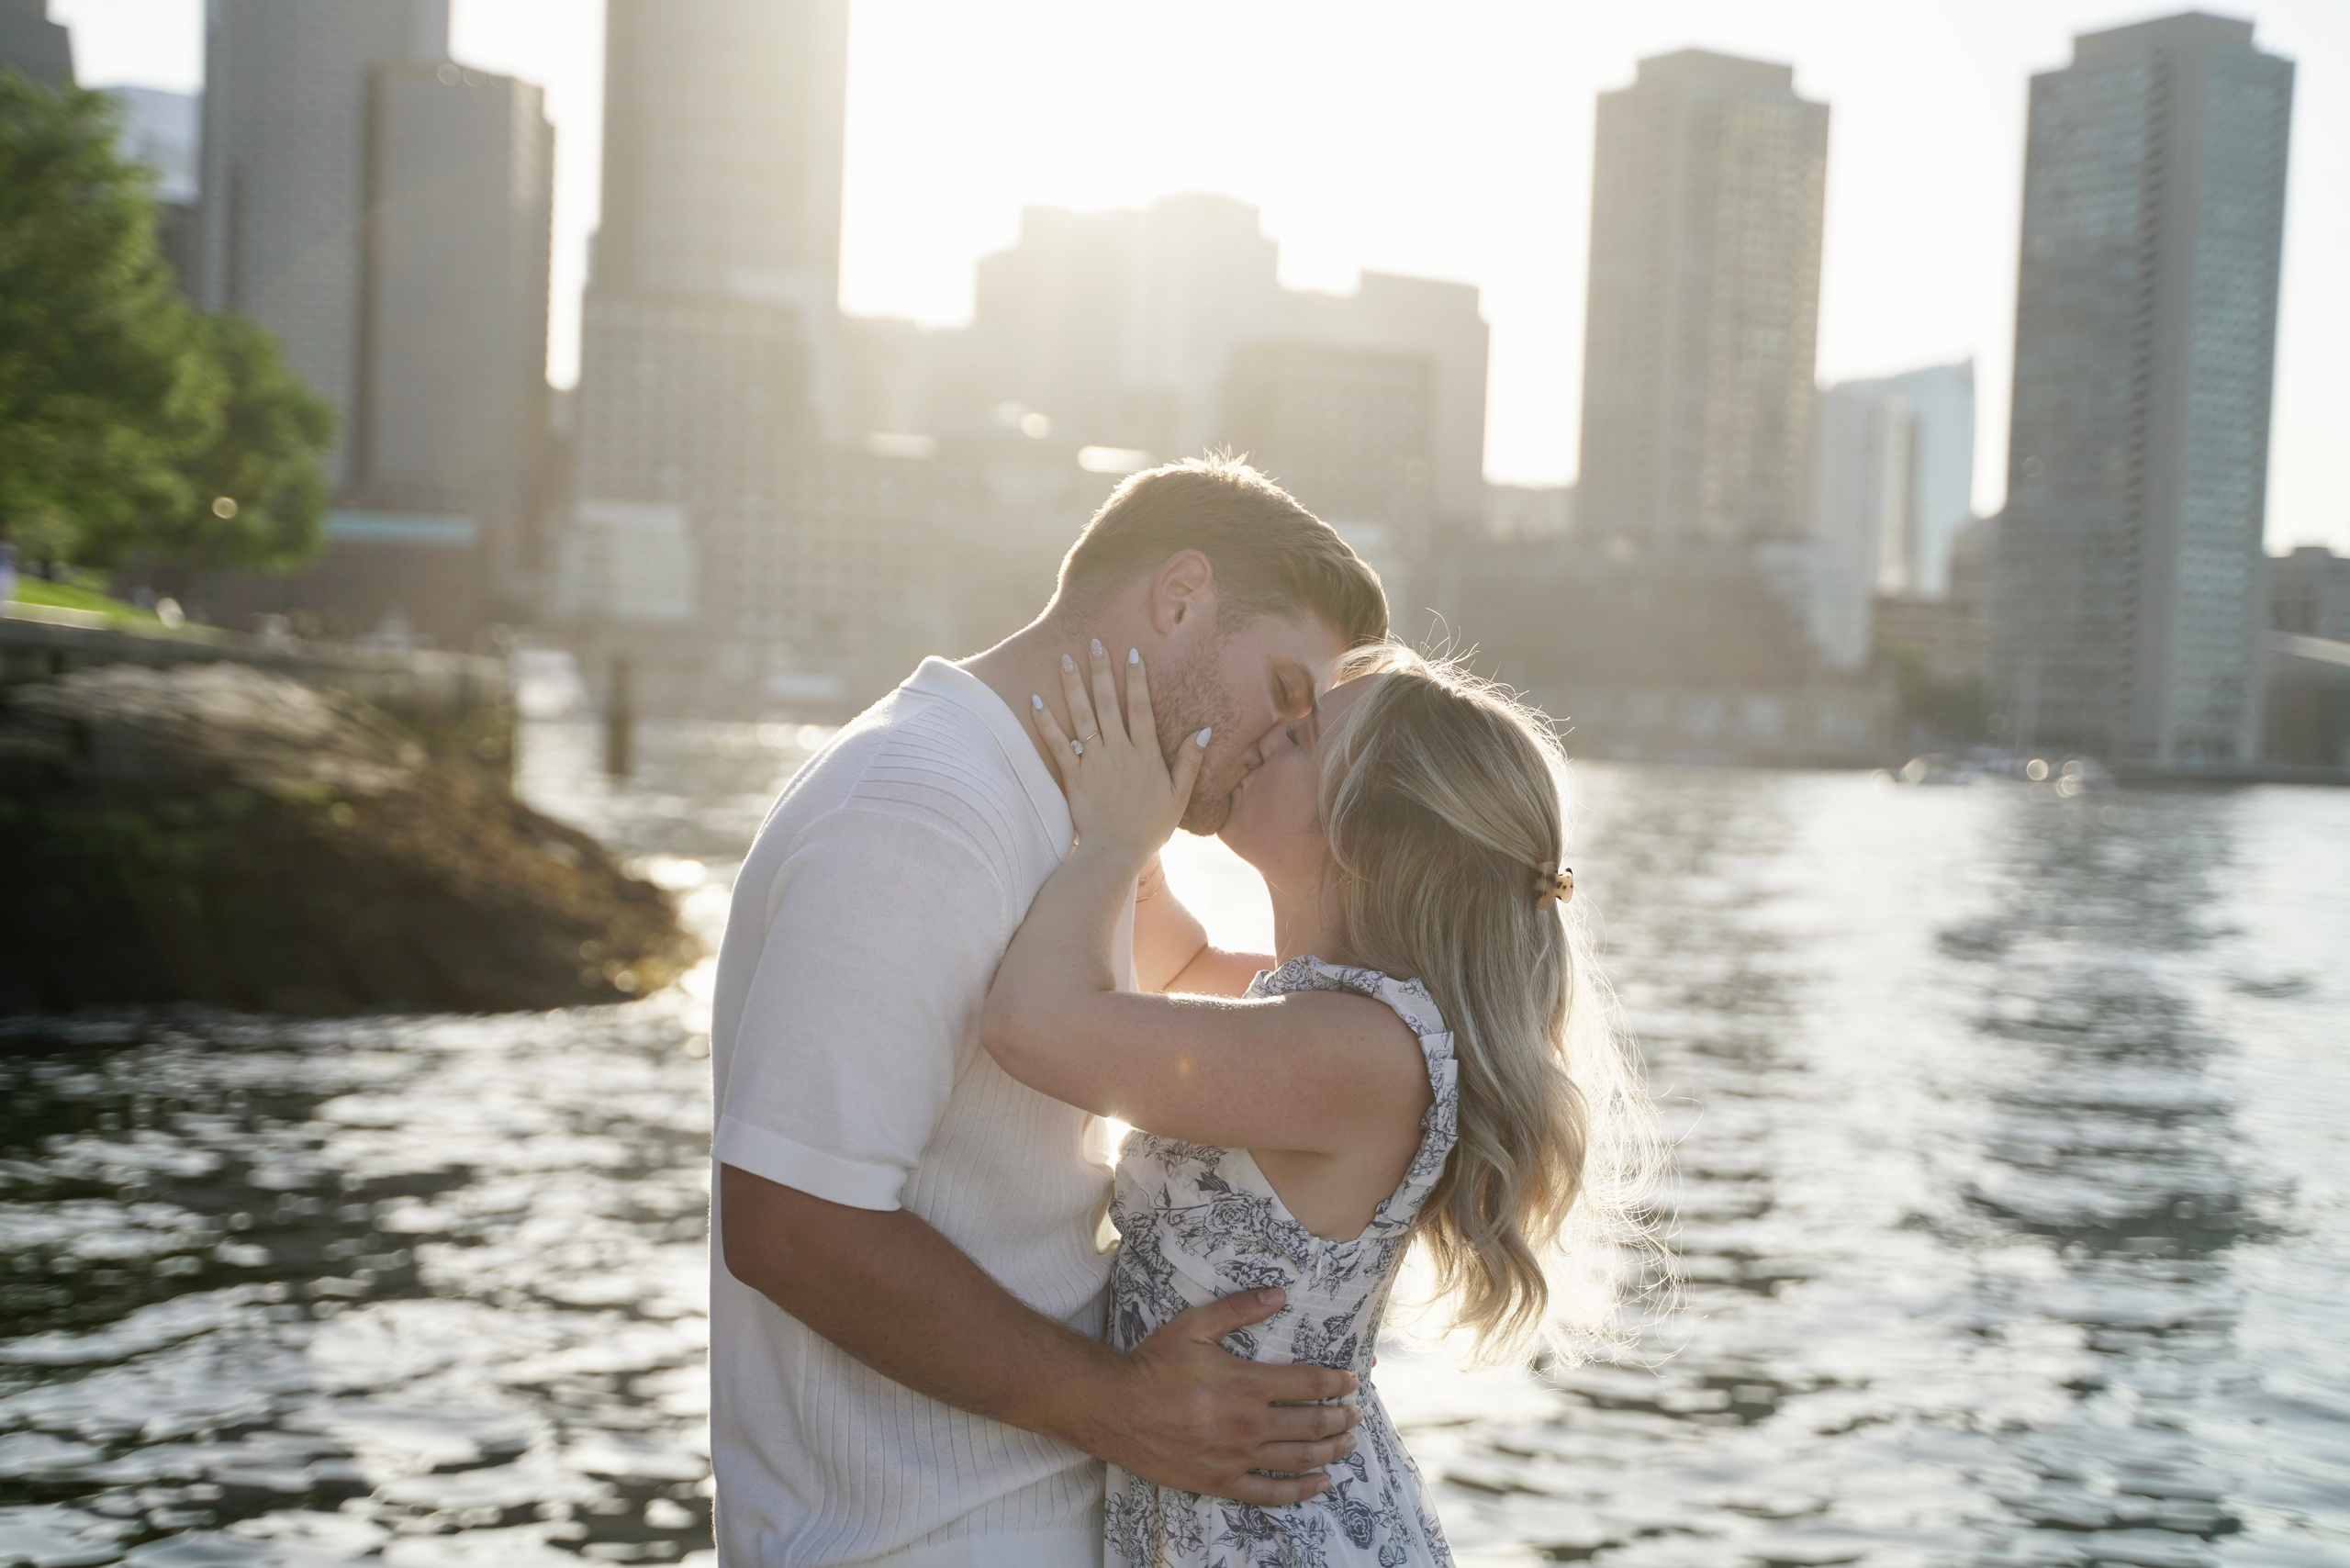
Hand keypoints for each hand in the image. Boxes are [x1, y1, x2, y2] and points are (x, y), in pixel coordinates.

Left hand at [1032, 640, 1207, 862]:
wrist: (1115, 854)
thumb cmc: (1149, 827)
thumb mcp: (1178, 796)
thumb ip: (1190, 761)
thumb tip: (1205, 730)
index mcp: (1146, 755)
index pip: (1141, 709)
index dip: (1137, 680)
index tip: (1131, 654)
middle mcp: (1119, 752)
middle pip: (1109, 704)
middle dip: (1102, 671)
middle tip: (1094, 643)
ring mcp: (1094, 763)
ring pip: (1083, 717)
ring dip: (1073, 687)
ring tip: (1066, 659)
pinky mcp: (1073, 776)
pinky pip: (1058, 745)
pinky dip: (1046, 723)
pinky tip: (1036, 701)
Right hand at [1062, 1288, 1361, 1503]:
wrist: (1113, 1409)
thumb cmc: (1153, 1365)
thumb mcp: (1193, 1325)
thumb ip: (1238, 1309)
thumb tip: (1278, 1294)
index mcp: (1246, 1384)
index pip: (1308, 1384)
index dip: (1336, 1383)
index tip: (1352, 1381)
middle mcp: (1248, 1424)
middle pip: (1311, 1424)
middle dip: (1341, 1418)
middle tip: (1355, 1414)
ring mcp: (1236, 1458)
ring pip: (1298, 1459)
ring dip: (1330, 1451)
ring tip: (1348, 1444)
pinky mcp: (1220, 1482)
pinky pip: (1270, 1493)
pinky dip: (1301, 1490)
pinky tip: (1322, 1483)